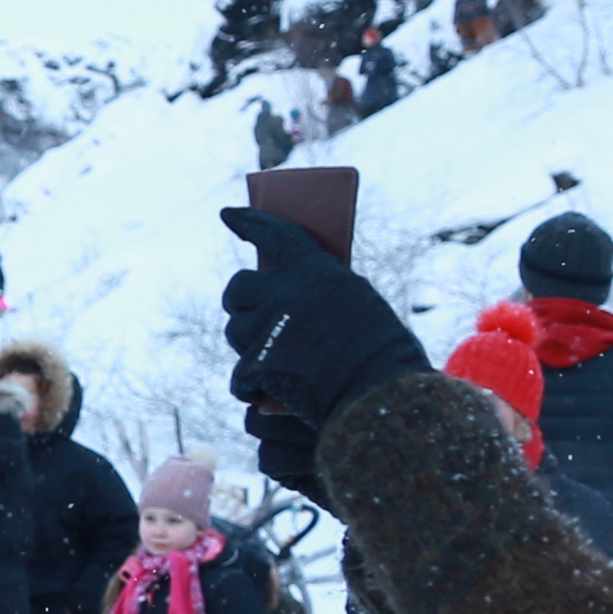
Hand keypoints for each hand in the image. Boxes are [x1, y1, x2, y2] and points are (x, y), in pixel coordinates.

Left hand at [216, 205, 427, 494]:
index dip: (250, 222)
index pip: (272, 234)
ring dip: (250, 346)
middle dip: (241, 302)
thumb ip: (320, 294)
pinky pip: (240, 375)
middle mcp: (284, 291)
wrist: (380, 397)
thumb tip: (288, 292)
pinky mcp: (257, 365)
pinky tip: (270, 394)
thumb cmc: (383, 355)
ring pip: (236, 333)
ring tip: (277, 363)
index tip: (230, 216)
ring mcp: (267, 328)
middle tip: (250, 313)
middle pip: (239, 290)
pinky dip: (253, 387)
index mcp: (314, 268)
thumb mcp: (357, 305)